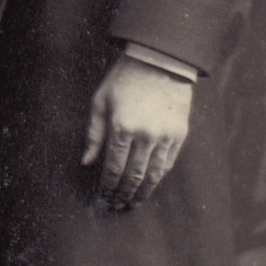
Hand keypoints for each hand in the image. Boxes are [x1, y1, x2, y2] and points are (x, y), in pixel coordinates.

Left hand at [82, 55, 193, 208]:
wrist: (160, 60)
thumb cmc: (125, 78)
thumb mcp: (100, 101)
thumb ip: (94, 134)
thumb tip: (86, 162)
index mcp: (121, 127)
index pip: (113, 168)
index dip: (108, 186)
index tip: (104, 196)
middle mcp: (144, 135)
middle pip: (133, 176)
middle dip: (123, 194)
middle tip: (117, 205)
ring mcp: (164, 136)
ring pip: (153, 175)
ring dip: (142, 192)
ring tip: (133, 202)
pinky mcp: (179, 134)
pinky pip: (168, 162)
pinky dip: (158, 176)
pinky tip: (150, 183)